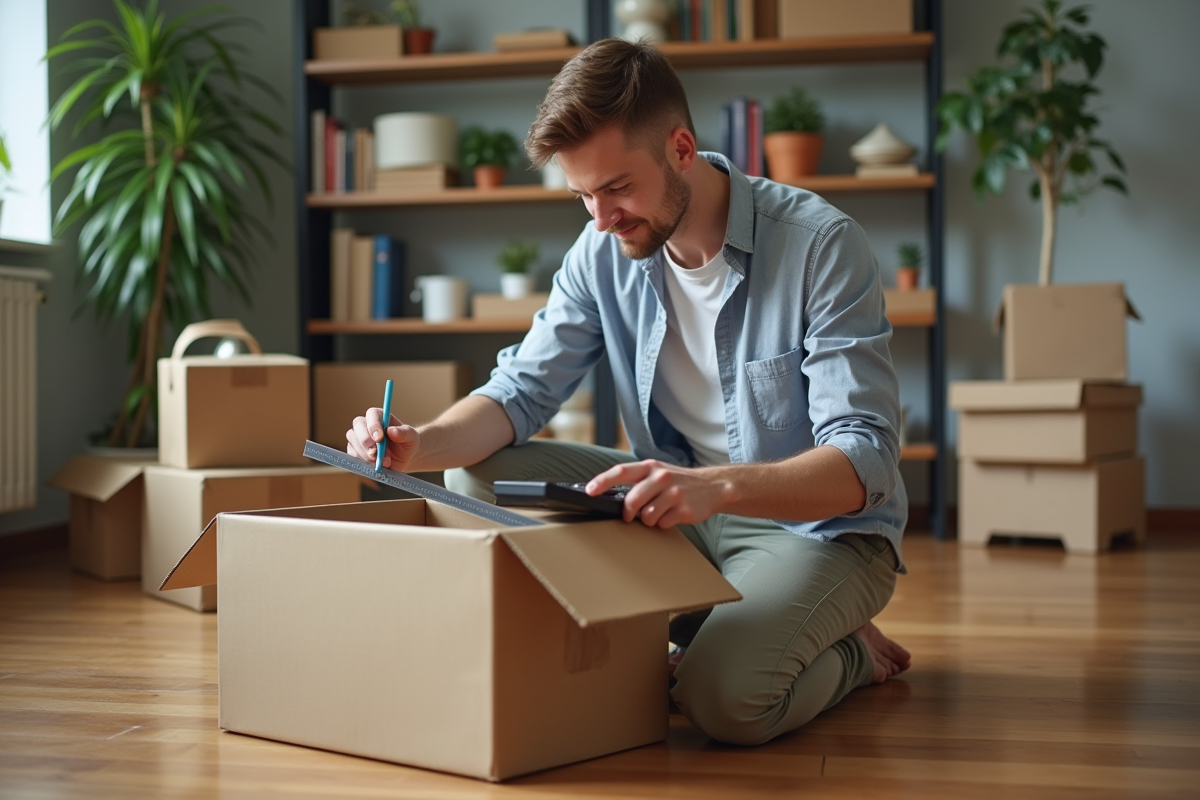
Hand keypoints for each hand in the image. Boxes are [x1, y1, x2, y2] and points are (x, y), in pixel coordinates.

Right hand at [347, 407, 419, 470]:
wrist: (403, 458)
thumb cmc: (407, 443)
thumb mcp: (411, 437)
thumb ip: (404, 433)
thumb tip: (391, 431)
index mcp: (380, 416)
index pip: (372, 414)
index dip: (373, 425)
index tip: (379, 439)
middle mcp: (366, 424)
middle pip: (358, 425)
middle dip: (365, 441)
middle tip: (375, 454)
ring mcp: (358, 437)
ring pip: (353, 440)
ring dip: (365, 453)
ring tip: (383, 462)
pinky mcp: (355, 450)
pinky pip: (352, 454)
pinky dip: (362, 461)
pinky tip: (374, 465)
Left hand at [587, 460, 725, 528]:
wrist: (713, 486)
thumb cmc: (678, 482)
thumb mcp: (658, 473)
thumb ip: (637, 481)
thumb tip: (609, 496)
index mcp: (650, 467)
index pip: (621, 472)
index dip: (602, 481)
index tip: (589, 491)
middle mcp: (662, 477)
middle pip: (632, 500)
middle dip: (628, 513)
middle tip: (630, 516)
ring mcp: (674, 493)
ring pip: (647, 515)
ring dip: (649, 519)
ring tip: (659, 512)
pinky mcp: (684, 509)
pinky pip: (663, 524)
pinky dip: (664, 524)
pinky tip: (672, 515)